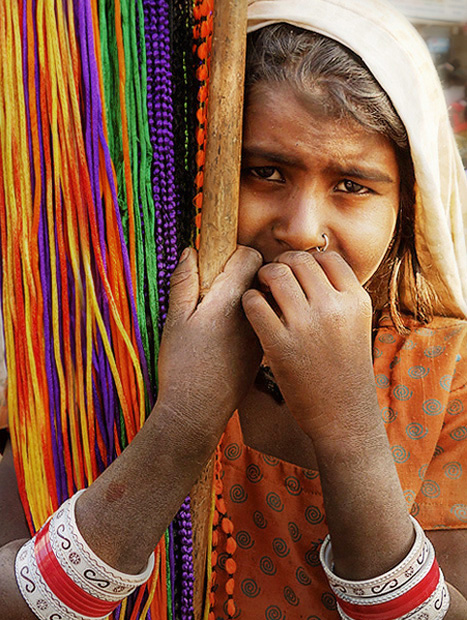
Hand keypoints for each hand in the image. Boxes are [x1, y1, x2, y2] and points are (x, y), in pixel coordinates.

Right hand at [156, 246, 262, 442]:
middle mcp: (254, 315)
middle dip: (242, 272)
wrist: (198, 411)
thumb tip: (191, 251)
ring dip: (248, 295)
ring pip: (263, 299)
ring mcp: (261, 333)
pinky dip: (250, 318)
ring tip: (222, 312)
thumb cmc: (182, 365)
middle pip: (260, 275)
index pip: (251, 256)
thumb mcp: (175, 319)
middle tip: (218, 286)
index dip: (234, 254)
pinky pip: (262, 321)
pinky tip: (228, 334)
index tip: (217, 263)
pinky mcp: (261, 351)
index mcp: (231, 300)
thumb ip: (184, 281)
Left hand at [242, 250, 379, 443]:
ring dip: (263, 277)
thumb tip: (311, 267)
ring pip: (275, 274)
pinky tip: (254, 309)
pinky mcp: (279, 345)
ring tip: (262, 290)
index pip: (327, 257)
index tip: (298, 272)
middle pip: (298, 260)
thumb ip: (339, 297)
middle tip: (273, 278)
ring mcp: (306, 325)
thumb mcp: (357, 326)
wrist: (344, 417)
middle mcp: (333, 307)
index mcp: (356, 300)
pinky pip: (254, 302)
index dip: (308, 260)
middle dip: (282, 264)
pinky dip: (250, 299)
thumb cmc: (347, 371)